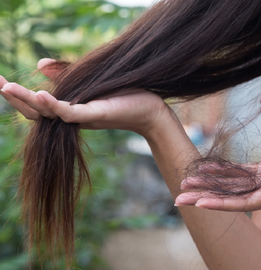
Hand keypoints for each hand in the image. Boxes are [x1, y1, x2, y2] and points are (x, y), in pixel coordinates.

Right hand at [0, 59, 167, 135]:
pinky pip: (71, 113)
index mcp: (69, 108)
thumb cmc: (123, 94)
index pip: (36, 105)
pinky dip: (54, 105)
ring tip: (6, 88)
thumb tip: (39, 64)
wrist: (151, 108)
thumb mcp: (89, 81)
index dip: (17, 95)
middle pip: (36, 113)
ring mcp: (84, 118)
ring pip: (48, 114)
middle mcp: (72, 117)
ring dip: (26, 102)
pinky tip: (39, 94)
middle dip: (14, 99)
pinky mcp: (97, 115)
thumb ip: (65, 74)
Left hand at [176, 139, 260, 210]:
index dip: (220, 204)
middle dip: (204, 198)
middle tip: (178, 199)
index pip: (243, 203)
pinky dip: (224, 172)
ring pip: (232, 186)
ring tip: (186, 184)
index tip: (198, 204)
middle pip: (230, 198)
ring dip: (209, 185)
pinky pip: (240, 174)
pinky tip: (207, 170)